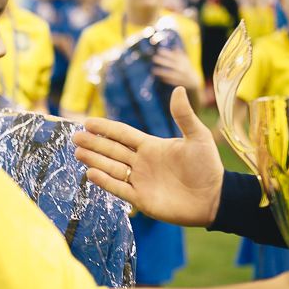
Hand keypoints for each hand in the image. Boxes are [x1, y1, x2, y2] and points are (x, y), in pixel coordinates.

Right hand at [73, 86, 223, 226]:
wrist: (213, 198)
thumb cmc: (208, 167)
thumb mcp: (198, 137)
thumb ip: (184, 116)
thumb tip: (177, 89)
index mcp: (151, 146)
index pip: (122, 134)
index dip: (105, 128)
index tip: (87, 122)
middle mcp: (142, 162)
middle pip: (112, 150)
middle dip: (93, 143)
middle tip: (75, 137)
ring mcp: (140, 181)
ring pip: (111, 168)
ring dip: (94, 160)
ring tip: (78, 152)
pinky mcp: (141, 199)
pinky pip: (119, 188)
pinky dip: (105, 181)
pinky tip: (90, 173)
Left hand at [152, 49, 200, 90]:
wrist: (194, 81)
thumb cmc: (187, 68)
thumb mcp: (185, 60)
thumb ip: (179, 54)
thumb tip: (174, 46)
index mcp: (182, 61)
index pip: (173, 56)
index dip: (166, 53)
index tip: (159, 51)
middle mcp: (182, 68)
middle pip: (171, 64)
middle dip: (162, 61)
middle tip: (154, 58)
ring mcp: (181, 76)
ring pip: (170, 73)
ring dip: (162, 72)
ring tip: (153, 70)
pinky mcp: (180, 83)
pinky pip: (172, 81)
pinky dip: (166, 79)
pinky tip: (160, 78)